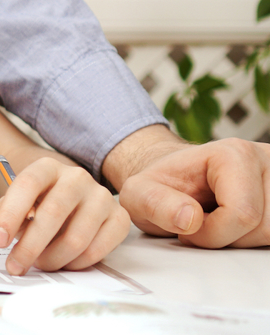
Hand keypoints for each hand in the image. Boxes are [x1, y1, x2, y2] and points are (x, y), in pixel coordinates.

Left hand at [0, 157, 130, 274]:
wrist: (72, 198)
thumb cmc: (41, 202)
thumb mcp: (20, 201)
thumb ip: (7, 212)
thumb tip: (5, 234)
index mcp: (47, 167)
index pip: (27, 185)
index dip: (10, 215)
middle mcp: (77, 178)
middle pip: (53, 213)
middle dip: (30, 246)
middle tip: (16, 265)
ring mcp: (101, 197)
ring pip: (76, 238)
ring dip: (53, 259)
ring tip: (41, 263)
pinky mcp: (119, 218)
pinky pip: (97, 250)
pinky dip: (76, 263)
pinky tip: (64, 262)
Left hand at [116, 137, 268, 247]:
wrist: (178, 180)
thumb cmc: (164, 185)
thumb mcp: (139, 193)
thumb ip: (154, 203)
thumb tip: (189, 219)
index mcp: (234, 154)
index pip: (242, 214)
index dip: (212, 233)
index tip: (187, 226)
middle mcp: (267, 161)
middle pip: (263, 227)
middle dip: (227, 238)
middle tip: (203, 223)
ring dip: (241, 241)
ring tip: (218, 222)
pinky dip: (254, 239)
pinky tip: (235, 226)